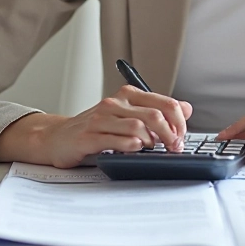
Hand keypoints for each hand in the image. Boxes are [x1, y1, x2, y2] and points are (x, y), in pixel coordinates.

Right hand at [40, 85, 192, 168]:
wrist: (58, 137)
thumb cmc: (95, 128)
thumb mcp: (128, 116)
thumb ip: (156, 111)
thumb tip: (186, 109)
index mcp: (127, 95)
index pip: (165, 103)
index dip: (179, 122)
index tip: (181, 136)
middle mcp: (114, 103)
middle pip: (155, 116)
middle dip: (171, 135)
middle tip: (174, 147)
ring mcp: (100, 119)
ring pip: (138, 128)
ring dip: (151, 142)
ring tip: (151, 149)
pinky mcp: (89, 137)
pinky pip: (117, 141)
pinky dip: (131, 147)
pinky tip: (134, 150)